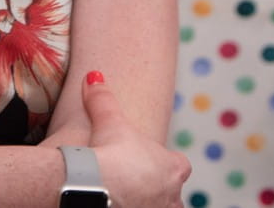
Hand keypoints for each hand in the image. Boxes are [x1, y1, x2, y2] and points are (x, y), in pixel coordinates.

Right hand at [45, 72, 187, 207]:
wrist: (96, 188)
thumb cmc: (111, 155)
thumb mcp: (108, 121)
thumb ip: (103, 99)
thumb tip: (94, 77)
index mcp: (172, 168)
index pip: (179, 165)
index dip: (164, 162)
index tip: (146, 159)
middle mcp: (172, 196)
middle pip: (171, 193)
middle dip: (155, 188)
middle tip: (130, 182)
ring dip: (147, 203)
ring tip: (124, 197)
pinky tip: (115, 204)